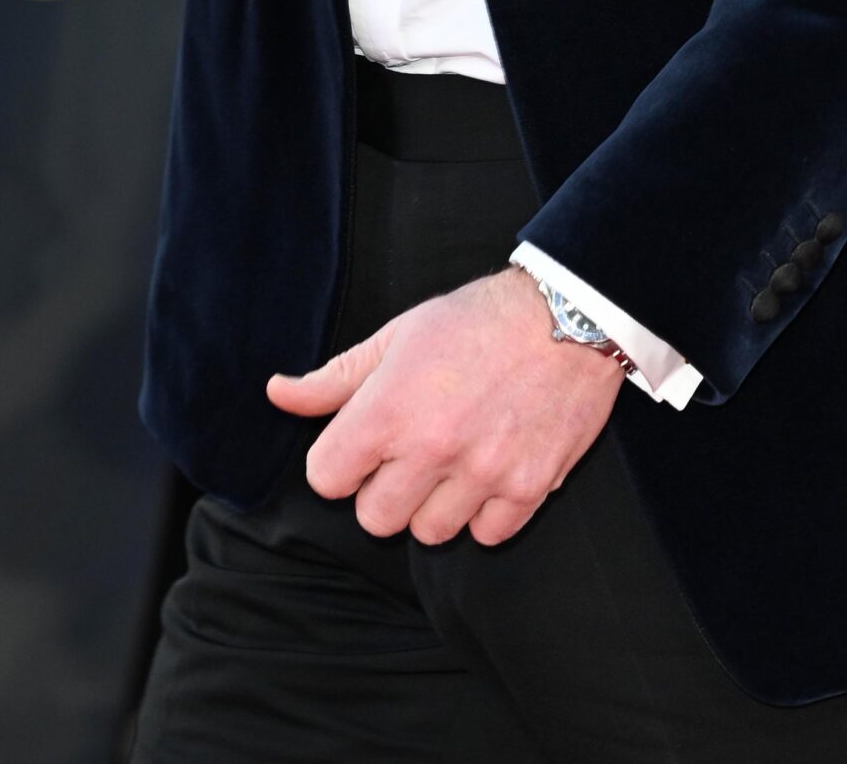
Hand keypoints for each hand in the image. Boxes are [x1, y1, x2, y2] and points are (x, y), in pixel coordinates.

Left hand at [268, 267, 623, 546]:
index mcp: (388, 409)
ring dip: (436, 503)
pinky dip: (485, 511)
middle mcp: (431, 449)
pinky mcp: (528, 487)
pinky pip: (486, 534)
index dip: (339, 461)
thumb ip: (335, 378)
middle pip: (374, 518)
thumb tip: (278, 394)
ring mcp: (482, 472)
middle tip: (412, 451)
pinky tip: (492, 467)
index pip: (325, 479)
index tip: (363, 444)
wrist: (569, 313)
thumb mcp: (397, 336)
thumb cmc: (476, 319)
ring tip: (455, 458)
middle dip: (385, 488)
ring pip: (430, 532)